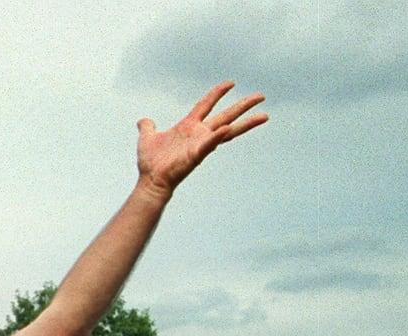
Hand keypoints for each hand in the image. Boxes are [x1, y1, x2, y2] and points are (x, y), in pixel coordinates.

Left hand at [136, 82, 267, 198]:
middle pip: (226, 115)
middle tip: (261, 96)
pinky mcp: (197, 154)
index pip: (206, 104)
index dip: (217, 93)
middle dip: (243, 105)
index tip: (230, 83)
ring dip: (245, 123)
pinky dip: (218, 136)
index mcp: (189, 126)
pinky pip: (210, 143)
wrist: (151, 180)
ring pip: (227, 130)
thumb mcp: (147, 138)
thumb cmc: (151, 163)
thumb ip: (147, 127)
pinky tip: (228, 128)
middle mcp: (199, 134)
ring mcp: (201, 144)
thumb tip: (143, 121)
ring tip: (263, 115)